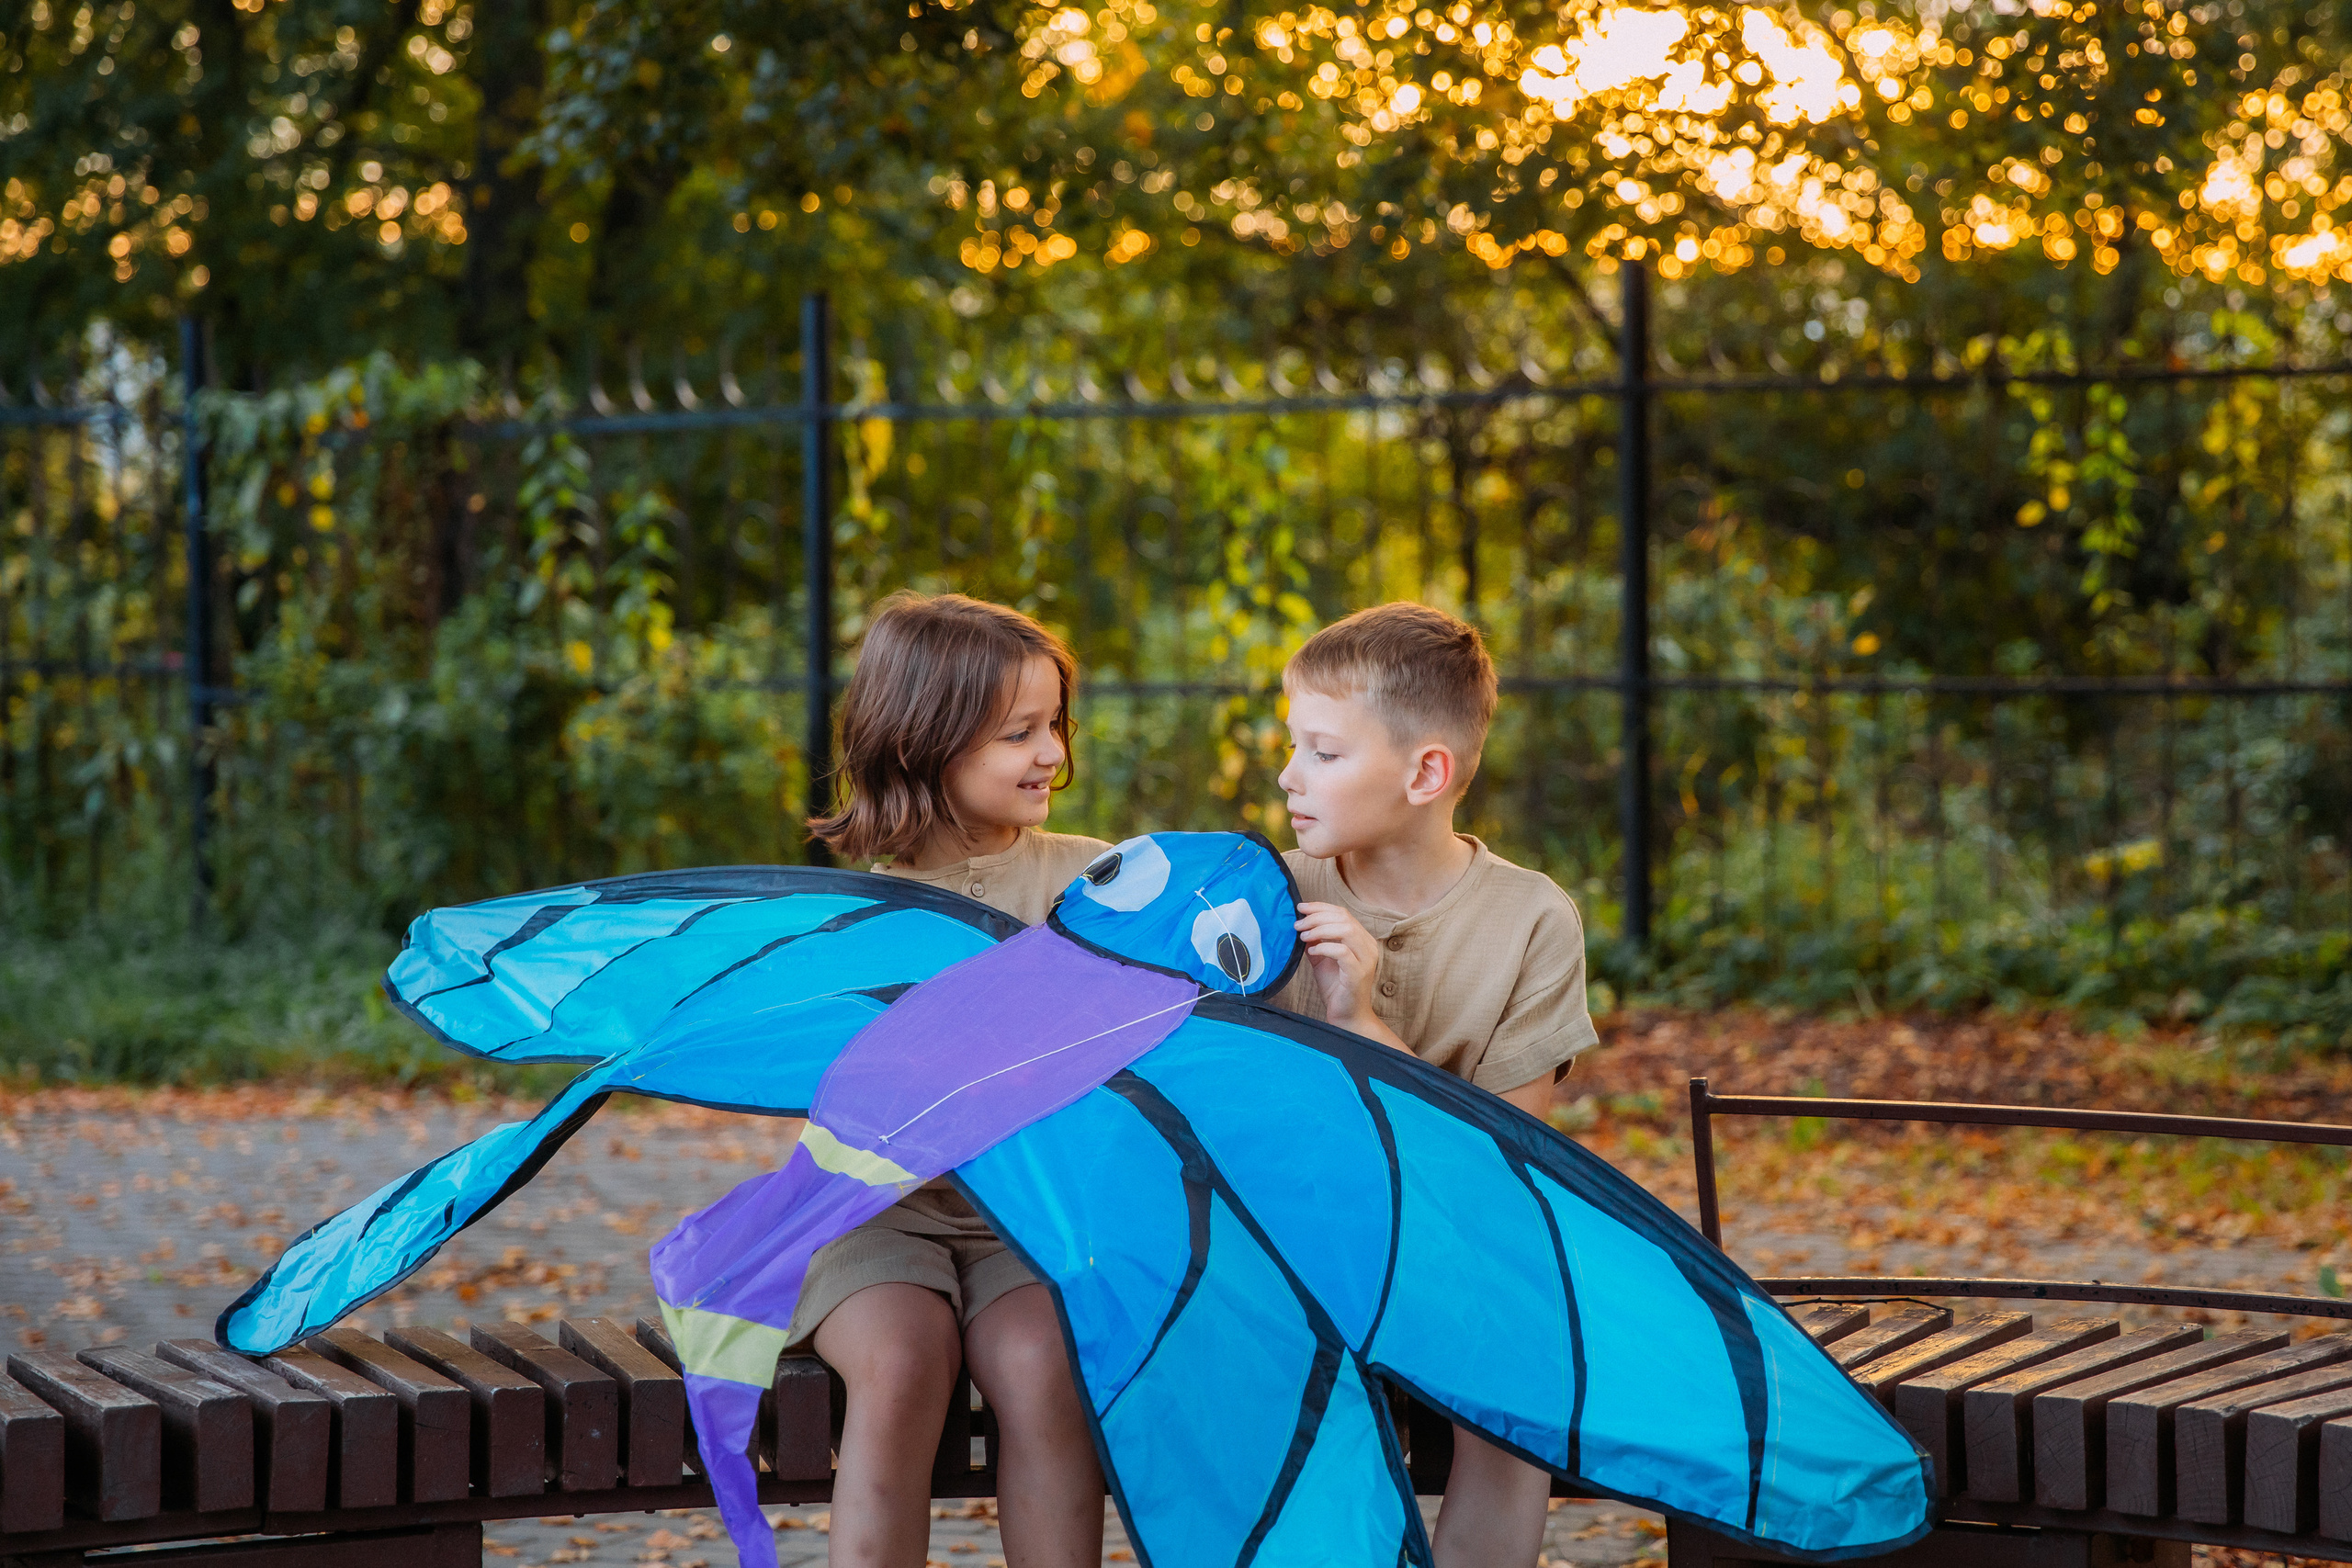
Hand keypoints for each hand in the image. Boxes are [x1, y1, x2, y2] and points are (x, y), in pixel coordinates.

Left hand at [1294, 902, 1383, 1034]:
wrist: (1346, 1015)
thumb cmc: (1335, 987)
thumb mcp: (1321, 959)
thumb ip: (1316, 941)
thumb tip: (1301, 925)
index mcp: (1361, 940)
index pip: (1343, 913)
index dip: (1320, 907)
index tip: (1301, 908)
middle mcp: (1368, 946)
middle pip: (1344, 918)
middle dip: (1317, 917)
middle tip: (1298, 924)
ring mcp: (1366, 959)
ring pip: (1346, 930)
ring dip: (1320, 929)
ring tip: (1303, 936)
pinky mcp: (1358, 973)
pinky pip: (1342, 952)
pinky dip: (1325, 947)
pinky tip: (1312, 950)